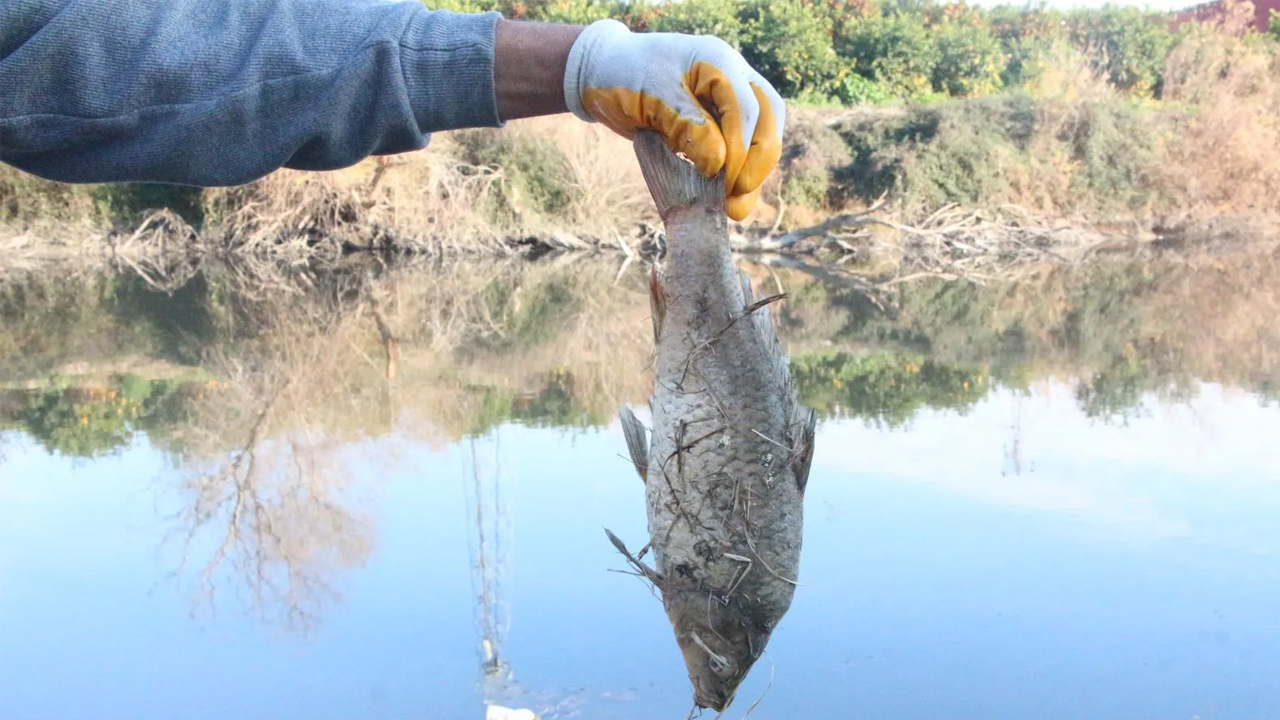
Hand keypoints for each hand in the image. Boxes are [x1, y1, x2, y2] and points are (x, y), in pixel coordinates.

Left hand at [562, 19, 784, 220]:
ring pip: (762, 135)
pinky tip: (730, 204)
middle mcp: (733, 78)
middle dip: (758, 160)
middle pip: (768, 119)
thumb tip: (720, 165)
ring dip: (754, 174)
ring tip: (734, 210)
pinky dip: (739, 176)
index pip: (746, 109)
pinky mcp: (722, 123)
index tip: (723, 181)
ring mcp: (730, 100)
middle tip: (737, 194)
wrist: (602, 75)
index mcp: (718, 62)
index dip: (741, 149)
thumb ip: (688, 127)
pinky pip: (744, 149)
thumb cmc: (624, 78)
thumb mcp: (652, 97)